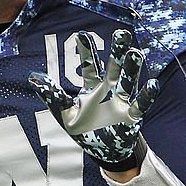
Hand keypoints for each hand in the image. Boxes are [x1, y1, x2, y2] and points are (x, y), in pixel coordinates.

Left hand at [28, 29, 158, 169]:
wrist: (102, 152)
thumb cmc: (84, 130)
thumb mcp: (64, 113)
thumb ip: (52, 96)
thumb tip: (33, 78)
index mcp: (92, 88)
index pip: (90, 65)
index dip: (87, 51)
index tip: (82, 35)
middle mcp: (109, 91)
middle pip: (113, 67)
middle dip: (117, 51)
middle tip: (122, 33)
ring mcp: (121, 102)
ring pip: (127, 82)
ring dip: (131, 69)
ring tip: (135, 54)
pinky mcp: (132, 117)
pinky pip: (140, 105)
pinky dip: (146, 96)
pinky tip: (152, 84)